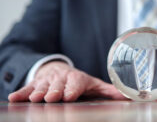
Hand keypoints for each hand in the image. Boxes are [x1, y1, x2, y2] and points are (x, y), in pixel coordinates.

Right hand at [8, 61, 125, 102]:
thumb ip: (108, 90)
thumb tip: (128, 96)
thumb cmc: (79, 81)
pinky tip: (14, 98)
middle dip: (55, 91)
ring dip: (38, 91)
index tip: (69, 96)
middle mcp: (62, 78)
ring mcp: (48, 80)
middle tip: (51, 98)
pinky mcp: (36, 83)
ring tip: (35, 98)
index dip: (72, 89)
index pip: (76, 83)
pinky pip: (28, 87)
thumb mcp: (94, 84)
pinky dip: (22, 92)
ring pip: (43, 85)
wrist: (60, 70)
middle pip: (58, 84)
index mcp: (77, 78)